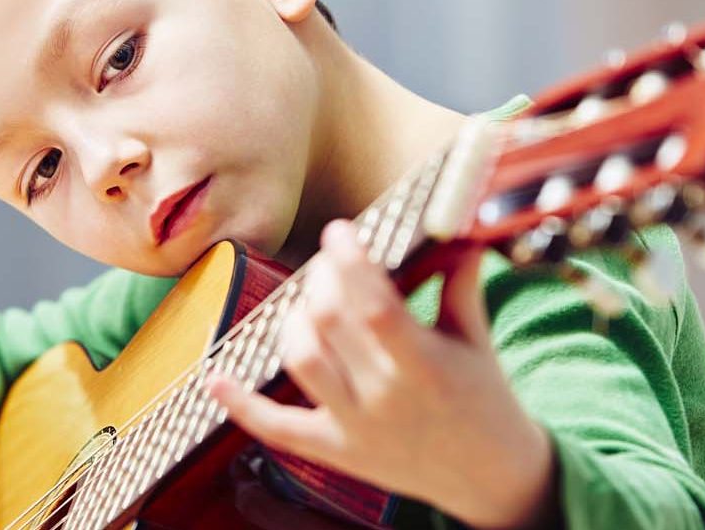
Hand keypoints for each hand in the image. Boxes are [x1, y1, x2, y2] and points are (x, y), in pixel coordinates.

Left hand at [207, 220, 555, 528]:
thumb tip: (456, 227)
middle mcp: (386, 397)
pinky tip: (214, 378)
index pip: (375, 305)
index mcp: (426, 365)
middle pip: (330, 324)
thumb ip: (459, 284)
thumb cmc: (484, 399)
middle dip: (319, 281)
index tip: (338, 232)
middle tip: (326, 264)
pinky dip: (241, 404)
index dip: (350, 263)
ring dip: (292, 322)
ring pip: (302, 361)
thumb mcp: (476, 340)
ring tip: (307, 305)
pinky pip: (278, 428)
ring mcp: (357, 427)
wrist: (490, 476)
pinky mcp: (336, 451)